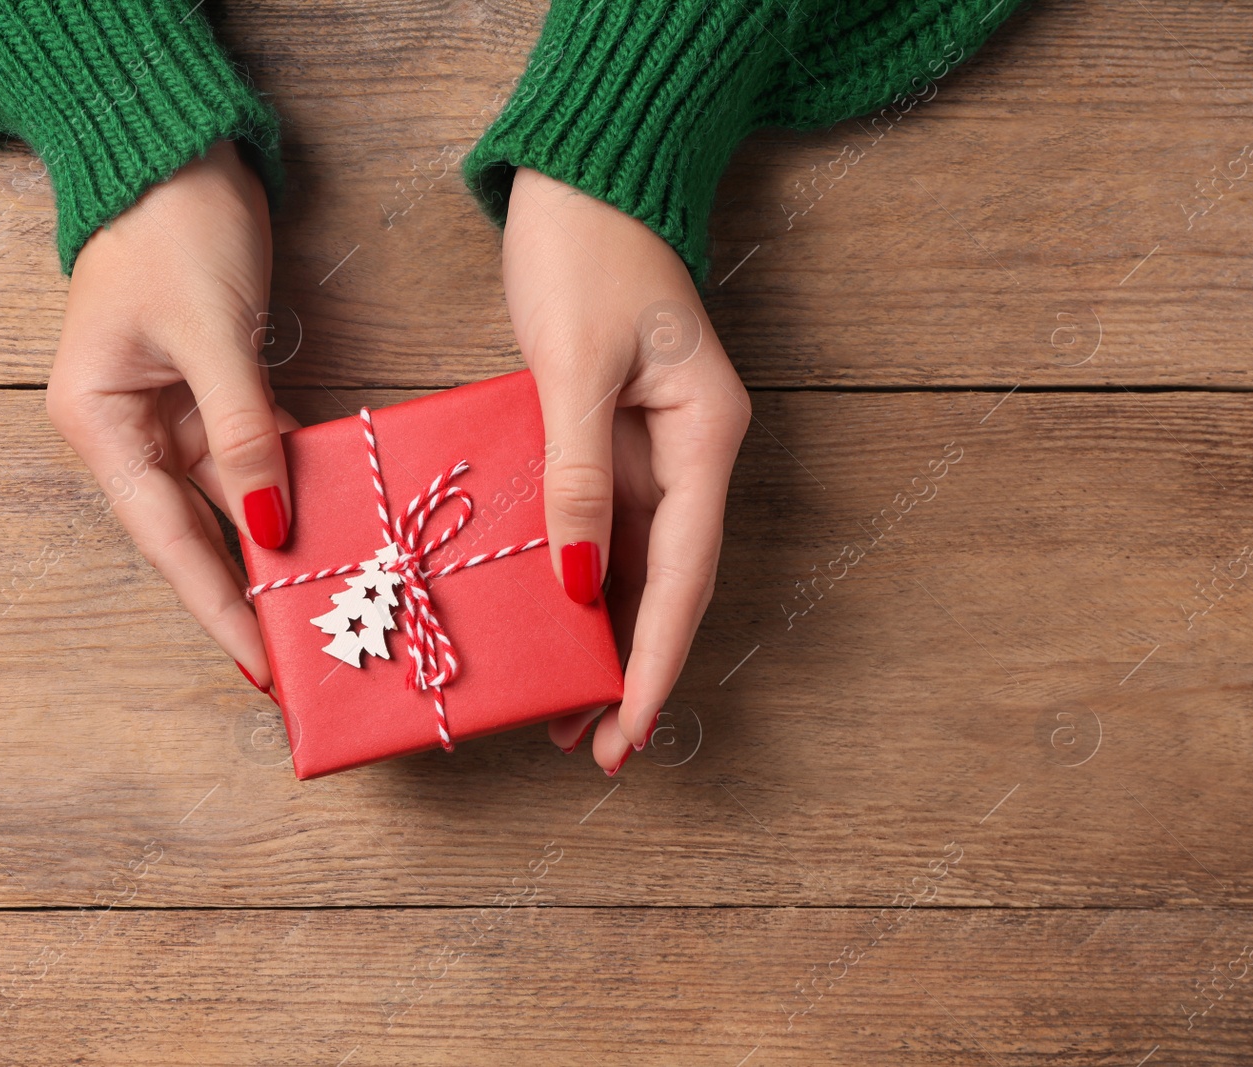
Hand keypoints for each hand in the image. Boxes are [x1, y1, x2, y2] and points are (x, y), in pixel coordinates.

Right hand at [47, 140, 294, 694]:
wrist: (173, 150)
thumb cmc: (174, 230)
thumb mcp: (211, 337)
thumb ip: (241, 433)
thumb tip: (270, 524)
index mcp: (98, 424)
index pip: (165, 539)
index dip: (215, 605)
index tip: (259, 666)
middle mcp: (125, 432)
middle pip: (191, 534)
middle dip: (244, 594)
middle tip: (300, 657)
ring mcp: (165, 415)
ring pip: (225, 503)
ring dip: (270, 549)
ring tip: (320, 608)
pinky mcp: (205, 392)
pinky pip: (248, 458)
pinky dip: (283, 490)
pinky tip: (322, 530)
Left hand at [501, 168, 750, 773]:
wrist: (581, 179)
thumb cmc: (586, 253)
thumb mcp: (576, 368)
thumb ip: (579, 477)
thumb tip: (579, 585)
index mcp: (705, 437)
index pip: (685, 574)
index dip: (656, 661)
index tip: (630, 732)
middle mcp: (688, 454)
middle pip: (665, 585)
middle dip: (631, 670)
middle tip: (593, 748)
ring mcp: (650, 448)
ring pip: (631, 566)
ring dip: (602, 637)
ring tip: (565, 709)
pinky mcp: (608, 436)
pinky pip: (597, 525)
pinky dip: (575, 580)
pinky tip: (547, 621)